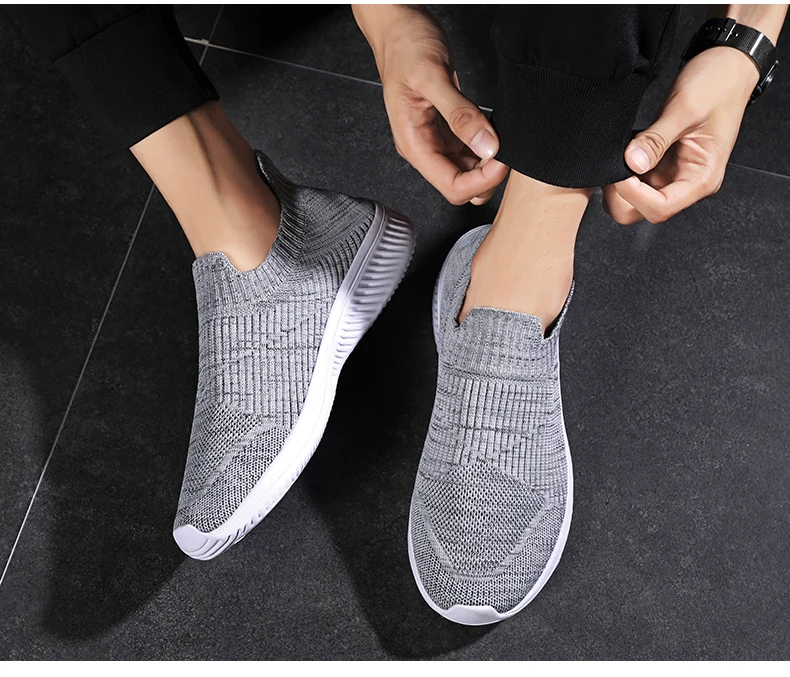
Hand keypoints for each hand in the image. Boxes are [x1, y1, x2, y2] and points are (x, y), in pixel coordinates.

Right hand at [353, 5, 507, 204]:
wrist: (397, 27)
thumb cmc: (405, 46)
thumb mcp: (432, 76)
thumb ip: (459, 113)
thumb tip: (485, 146)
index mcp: (414, 144)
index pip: (451, 186)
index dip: (480, 181)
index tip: (501, 159)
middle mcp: (424, 147)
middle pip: (461, 185)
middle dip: (487, 176)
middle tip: (507, 150)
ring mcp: (436, 140)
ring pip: (468, 171)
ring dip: (489, 164)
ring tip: (504, 140)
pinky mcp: (446, 129)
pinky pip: (470, 151)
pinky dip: (486, 148)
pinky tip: (495, 133)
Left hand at [602, 46, 759, 224]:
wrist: (727, 67)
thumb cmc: (718, 85)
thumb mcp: (685, 110)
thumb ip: (656, 139)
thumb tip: (632, 163)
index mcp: (702, 179)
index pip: (661, 208)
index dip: (635, 195)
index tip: (621, 170)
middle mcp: (687, 183)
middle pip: (643, 212)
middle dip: (622, 196)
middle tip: (613, 165)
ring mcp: (672, 175)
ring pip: (634, 200)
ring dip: (619, 183)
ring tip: (620, 152)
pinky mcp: (661, 164)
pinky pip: (634, 179)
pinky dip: (622, 168)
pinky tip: (626, 147)